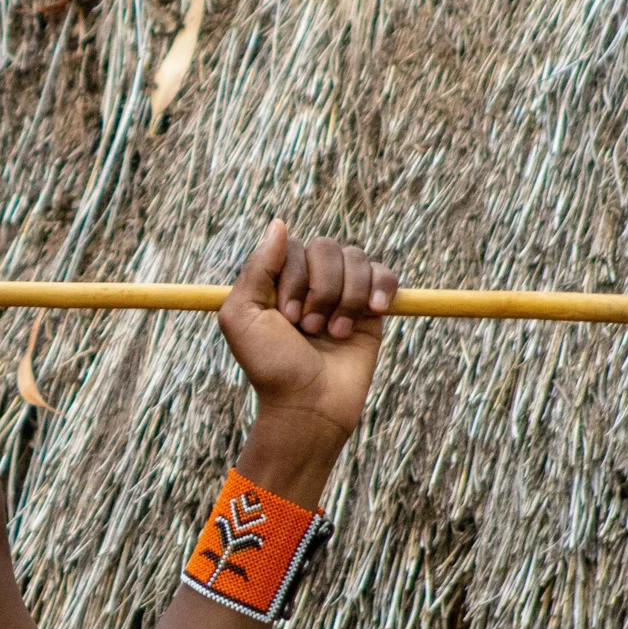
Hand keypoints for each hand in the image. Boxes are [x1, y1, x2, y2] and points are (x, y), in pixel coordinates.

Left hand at [216, 221, 397, 499]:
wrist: (308, 405)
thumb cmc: (270, 365)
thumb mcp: (242, 316)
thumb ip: (256, 268)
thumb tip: (279, 223)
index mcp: (277, 279)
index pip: (293, 246)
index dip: (294, 278)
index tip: (288, 318)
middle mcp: (310, 281)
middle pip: (327, 248)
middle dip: (321, 289)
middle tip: (309, 328)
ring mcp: (342, 293)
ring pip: (356, 259)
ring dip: (346, 297)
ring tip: (334, 333)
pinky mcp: (371, 309)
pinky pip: (384, 274)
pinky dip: (381, 288)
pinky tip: (374, 311)